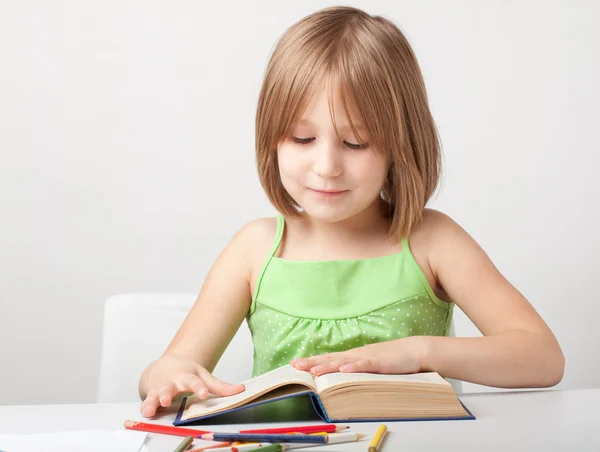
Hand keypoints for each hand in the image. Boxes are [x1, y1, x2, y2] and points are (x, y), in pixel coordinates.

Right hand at [139, 354, 244, 417]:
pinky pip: (147, 401)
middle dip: (168, 393)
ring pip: (157, 394)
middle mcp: (173, 382)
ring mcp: (161, 388)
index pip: (195, 382)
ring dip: (155, 400)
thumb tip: (242, 390)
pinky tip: (145, 412)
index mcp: (187, 377)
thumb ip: (220, 386)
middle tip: (167, 400)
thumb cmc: (187, 373)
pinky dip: (146, 406)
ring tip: (156, 405)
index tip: (203, 393)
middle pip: (171, 387)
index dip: (199, 388)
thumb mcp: (203, 377)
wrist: (165, 365)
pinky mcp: (151, 394)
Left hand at [290, 336, 426, 376]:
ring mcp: (367, 358)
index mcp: (352, 357)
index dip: (311, 361)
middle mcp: (355, 356)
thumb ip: (354, 369)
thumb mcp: (368, 365)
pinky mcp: (379, 362)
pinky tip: (344, 369)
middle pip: (330, 359)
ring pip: (343, 362)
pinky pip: (365, 365)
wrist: (413, 351)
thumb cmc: (391, 359)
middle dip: (311, 363)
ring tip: (313, 370)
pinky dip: (354, 367)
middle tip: (295, 366)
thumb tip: (339, 376)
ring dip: (327, 366)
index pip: (328, 359)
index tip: (294, 364)